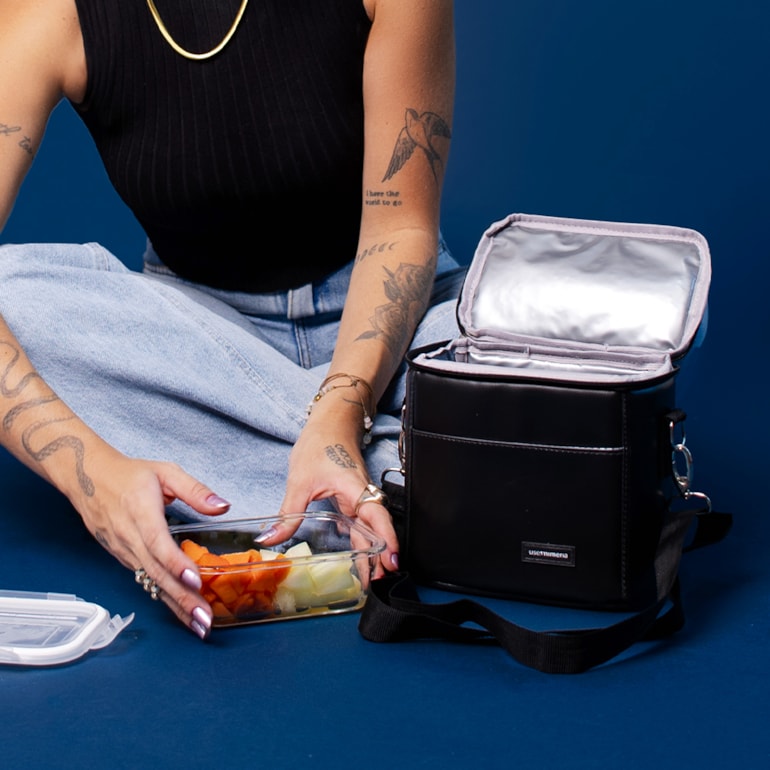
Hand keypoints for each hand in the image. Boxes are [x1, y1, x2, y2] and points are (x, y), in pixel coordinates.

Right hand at [71, 448, 229, 638]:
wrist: (87, 479)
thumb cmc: (129, 475)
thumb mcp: (166, 472)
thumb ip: (195, 490)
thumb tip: (222, 506)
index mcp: (141, 513)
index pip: (158, 543)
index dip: (176, 563)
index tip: (194, 580)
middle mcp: (130, 537)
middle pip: (156, 572)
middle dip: (181, 598)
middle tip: (204, 619)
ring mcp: (124, 551)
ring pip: (150, 582)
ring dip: (175, 605)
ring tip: (198, 625)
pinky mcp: (124, 558)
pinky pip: (145, 581)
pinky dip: (164, 598)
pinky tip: (181, 612)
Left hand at [264, 399, 399, 575]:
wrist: (331, 423)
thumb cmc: (320, 444)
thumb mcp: (299, 481)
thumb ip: (288, 513)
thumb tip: (270, 538)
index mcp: (356, 489)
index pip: (378, 517)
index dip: (388, 539)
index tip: (392, 559)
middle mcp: (363, 496)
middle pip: (378, 530)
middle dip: (381, 556)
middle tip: (379, 583)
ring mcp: (360, 498)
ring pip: (370, 529)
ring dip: (373, 551)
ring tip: (371, 577)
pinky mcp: (354, 498)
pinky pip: (362, 523)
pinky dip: (364, 540)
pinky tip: (358, 554)